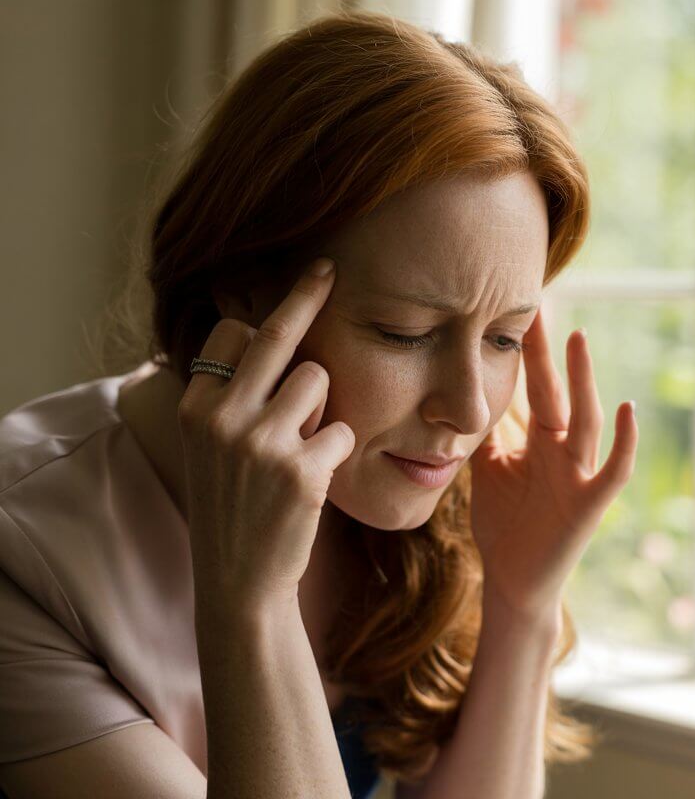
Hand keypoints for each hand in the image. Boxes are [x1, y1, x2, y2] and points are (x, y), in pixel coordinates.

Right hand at [177, 257, 354, 615]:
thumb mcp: (213, 446)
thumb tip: (258, 329)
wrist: (239, 581)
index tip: (285, 300)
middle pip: (275, 335)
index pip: (232, 335)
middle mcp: (223, 417)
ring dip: (323, 408)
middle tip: (327, 267)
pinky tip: (316, 478)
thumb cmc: (234, 505)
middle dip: (306, 294)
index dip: (261, 328)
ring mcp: (262, 443)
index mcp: (196, 407)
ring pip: (319, 380)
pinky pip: (344, 430)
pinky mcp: (303, 470)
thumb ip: (232, 395)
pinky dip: (339, 450)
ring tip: (301, 446)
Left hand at [468, 306, 638, 624]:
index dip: (527, 352)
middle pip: (556, 393)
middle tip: (539, 306)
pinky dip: (625, 440)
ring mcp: (579, 474)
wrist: (513, 582)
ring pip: (585, 419)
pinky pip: (614, 468)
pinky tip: (628, 408)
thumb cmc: (506, 526)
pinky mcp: (591, 504)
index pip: (534, 388)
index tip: (518, 310)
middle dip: (547, 353)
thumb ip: (484, 433)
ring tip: (577, 340)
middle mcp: (562, 450)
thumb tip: (462, 392)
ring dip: (582, 380)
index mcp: (539, 441)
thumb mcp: (488, 471)